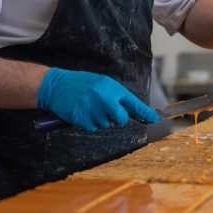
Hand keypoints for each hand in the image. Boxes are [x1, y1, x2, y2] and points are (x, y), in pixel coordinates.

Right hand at [37, 68, 159, 131]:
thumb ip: (116, 96)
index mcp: (111, 88)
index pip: (133, 103)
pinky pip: (93, 128)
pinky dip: (89, 123)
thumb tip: (131, 112)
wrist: (57, 85)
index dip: (145, 113)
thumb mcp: (102, 84)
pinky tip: (82, 112)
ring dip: (100, 120)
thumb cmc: (82, 84)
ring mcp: (93, 109)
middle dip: (116, 119)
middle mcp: (104, 98)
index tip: (156, 120)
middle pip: (121, 119)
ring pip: (106, 125)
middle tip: (106, 112)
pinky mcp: (82, 118)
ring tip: (89, 107)